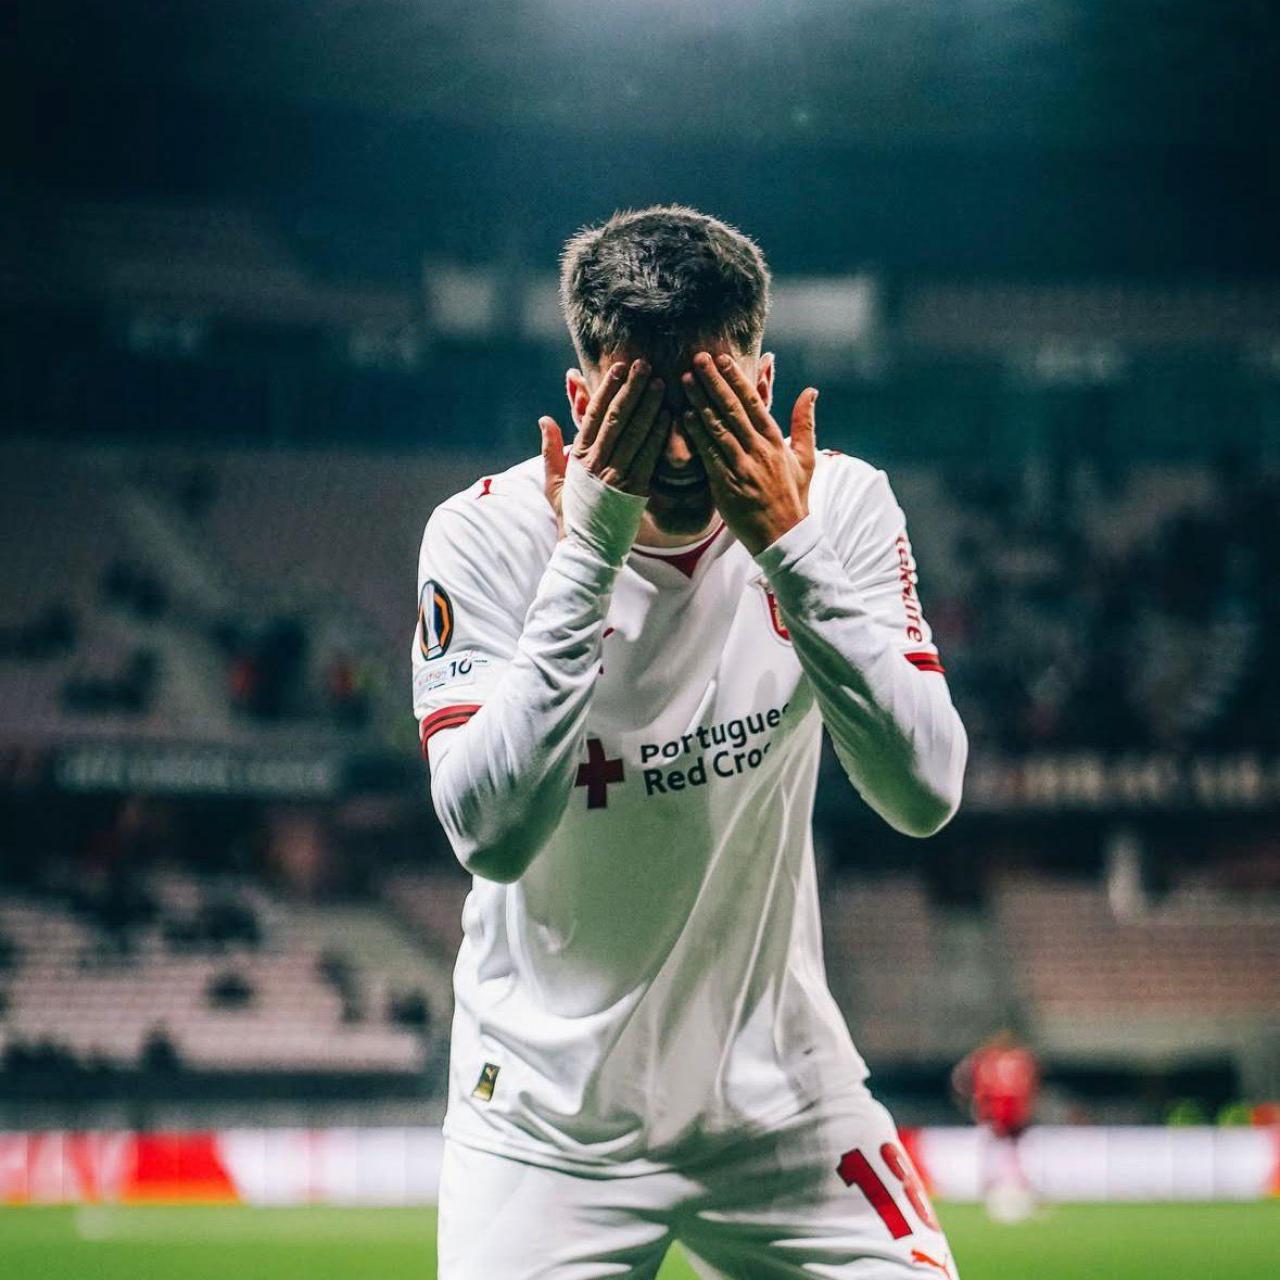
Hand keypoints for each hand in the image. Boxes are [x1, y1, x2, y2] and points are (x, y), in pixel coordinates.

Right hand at [541, 360, 670, 529]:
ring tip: (661, 383)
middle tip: (645, 365)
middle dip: (631, 389)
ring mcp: (616, 476)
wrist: (586, 551)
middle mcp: (597, 463)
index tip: (619, 367)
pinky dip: (658, 435)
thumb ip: (551, 449)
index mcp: (578, 458)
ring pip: (634, 433)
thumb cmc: (571, 517)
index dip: (607, 388)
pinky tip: (668, 416)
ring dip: (649, 406)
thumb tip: (545, 419)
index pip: (593, 415)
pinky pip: (649, 457)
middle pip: (616, 418)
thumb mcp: (554, 484)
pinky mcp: (635, 491)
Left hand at [681, 351, 817, 555]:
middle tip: (698, 358)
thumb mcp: (806, 458)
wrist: (784, 536)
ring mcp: (742, 467)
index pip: (754, 403)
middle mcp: (759, 450)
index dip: (737, 380)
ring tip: (685, 380)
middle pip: (733, 409)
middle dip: (715, 382)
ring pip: (718, 428)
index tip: (723, 360)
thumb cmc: (793, 496)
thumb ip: (805, 422)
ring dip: (701, 401)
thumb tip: (811, 391)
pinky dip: (697, 434)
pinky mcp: (727, 485)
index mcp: (776, 441)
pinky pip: (709, 455)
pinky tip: (684, 416)